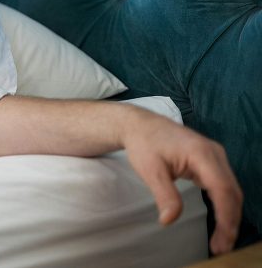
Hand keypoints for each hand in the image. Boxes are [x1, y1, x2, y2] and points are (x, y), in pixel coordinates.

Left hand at [122, 110, 242, 254]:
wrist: (141, 125)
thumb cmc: (144, 144)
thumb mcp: (150, 170)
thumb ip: (164, 195)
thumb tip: (169, 221)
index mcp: (201, 153)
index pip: (222, 188)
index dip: (226, 216)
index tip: (223, 238)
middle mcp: (214, 153)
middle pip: (232, 192)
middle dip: (230, 221)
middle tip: (223, 247)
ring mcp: (215, 157)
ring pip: (231, 190)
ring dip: (229, 215)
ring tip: (222, 240)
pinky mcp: (211, 162)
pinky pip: (224, 185)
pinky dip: (224, 205)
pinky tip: (220, 222)